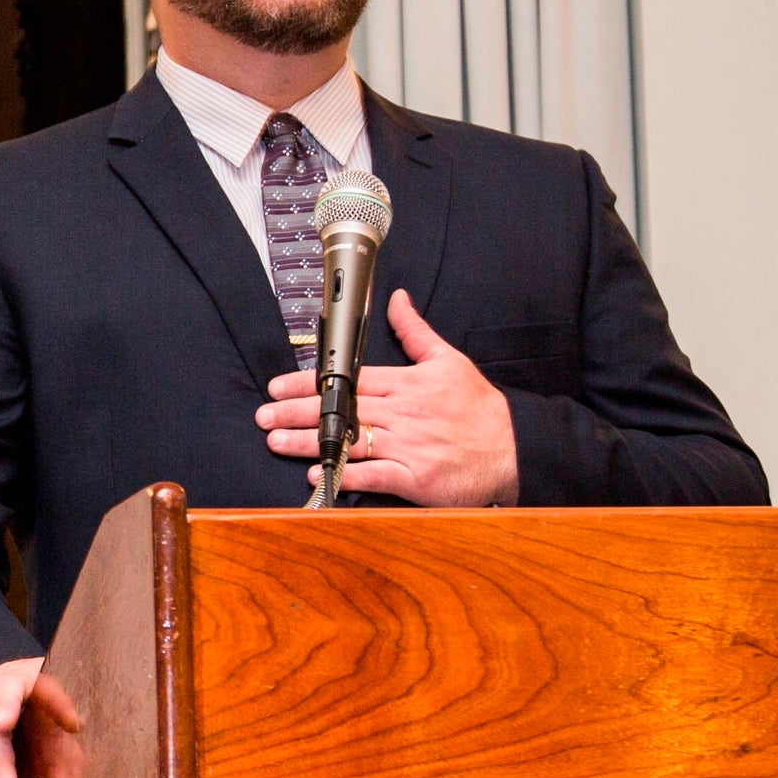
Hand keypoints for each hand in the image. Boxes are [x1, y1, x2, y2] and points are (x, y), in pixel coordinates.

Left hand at [254, 290, 517, 505]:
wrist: (513, 447)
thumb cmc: (480, 408)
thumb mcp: (449, 360)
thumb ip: (416, 332)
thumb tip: (398, 299)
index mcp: (407, 385)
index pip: (348, 380)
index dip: (308, 383)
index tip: (278, 387)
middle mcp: (402, 414)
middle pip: (340, 410)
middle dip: (296, 413)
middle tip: (264, 416)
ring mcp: (407, 446)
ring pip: (349, 440)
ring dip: (309, 442)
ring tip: (277, 441)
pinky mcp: (415, 478)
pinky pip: (373, 475)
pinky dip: (345, 474)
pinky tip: (318, 474)